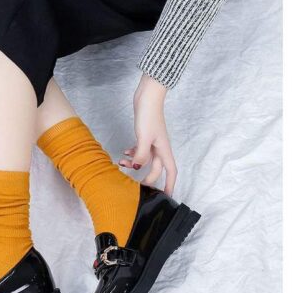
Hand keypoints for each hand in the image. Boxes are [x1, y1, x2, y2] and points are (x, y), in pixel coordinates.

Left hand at [122, 75, 176, 192]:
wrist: (148, 94)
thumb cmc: (149, 114)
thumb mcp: (144, 137)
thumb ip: (141, 155)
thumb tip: (137, 168)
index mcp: (164, 150)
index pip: (170, 172)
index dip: (170, 185)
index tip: (166, 197)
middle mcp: (160, 148)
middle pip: (156, 169)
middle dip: (146, 178)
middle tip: (135, 186)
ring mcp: (153, 142)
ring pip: (145, 160)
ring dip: (135, 164)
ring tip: (122, 165)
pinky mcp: (145, 135)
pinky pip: (140, 150)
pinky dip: (133, 154)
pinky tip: (124, 153)